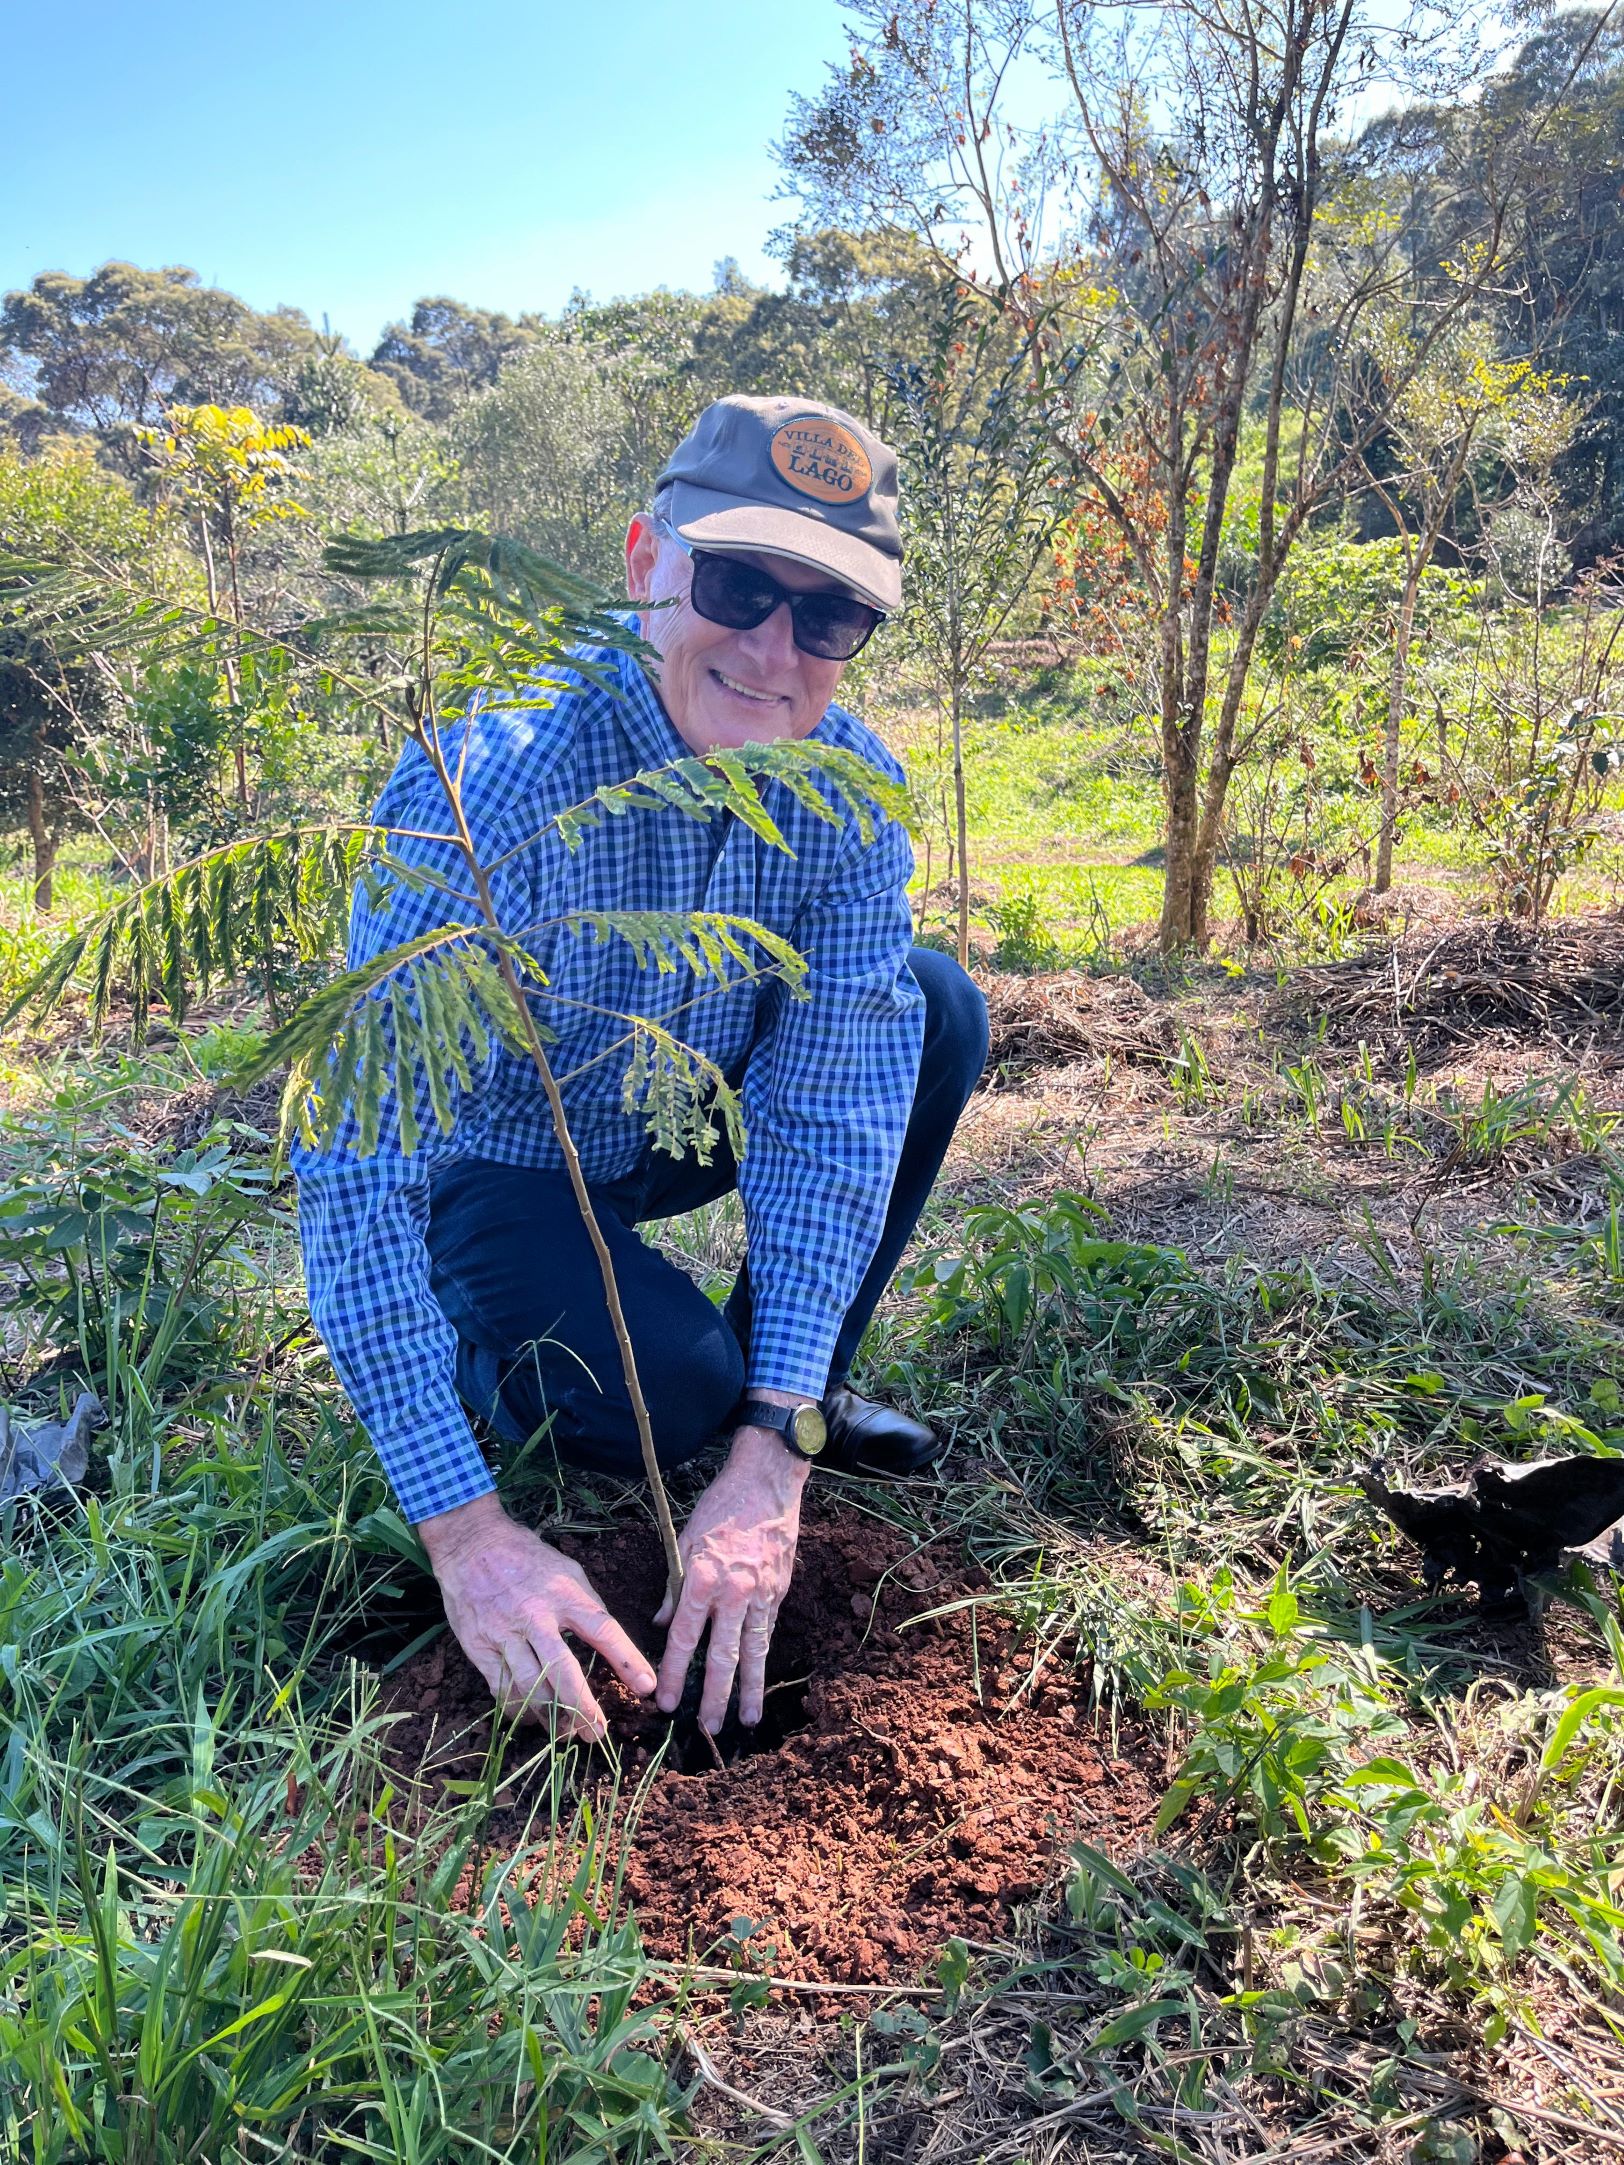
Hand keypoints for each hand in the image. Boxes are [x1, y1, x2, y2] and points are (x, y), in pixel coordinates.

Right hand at [418, 1493, 655, 1740]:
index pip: (604, 1630)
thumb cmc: (526, 1556)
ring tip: (567, 1732)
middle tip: (597, 1733)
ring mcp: (504, 1634)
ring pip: (530, 1688)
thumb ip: (586, 1605)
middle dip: (583, 1708)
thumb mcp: (567, 1569)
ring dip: (551, 1717)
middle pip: (563, 1672)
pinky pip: (501, 1689)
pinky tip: (533, 1718)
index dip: (628, 1661)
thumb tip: (609, 1641)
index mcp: (565, 1593)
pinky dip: (519, 1710)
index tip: (647, 1687)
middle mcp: (535, 1615)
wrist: (470, 1543)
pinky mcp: (479, 1647)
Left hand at [655, 1422, 808, 1731]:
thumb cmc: (719, 1508)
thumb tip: (664, 1627)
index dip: (675, 1673)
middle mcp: (732, 1591)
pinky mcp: (779, 1592)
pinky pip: (767, 1632)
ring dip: (748, 1690)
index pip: (685, 1638)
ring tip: (745, 1721)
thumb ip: (673, 1589)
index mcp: (702, 1578)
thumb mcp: (683, 1542)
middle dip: (713, 1695)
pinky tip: (760, 1682)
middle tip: (706, 1727)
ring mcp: (759, 1593)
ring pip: (752, 1652)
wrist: (766, 1482)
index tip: (667, 1703)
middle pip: (721, 1655)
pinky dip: (763, 1660)